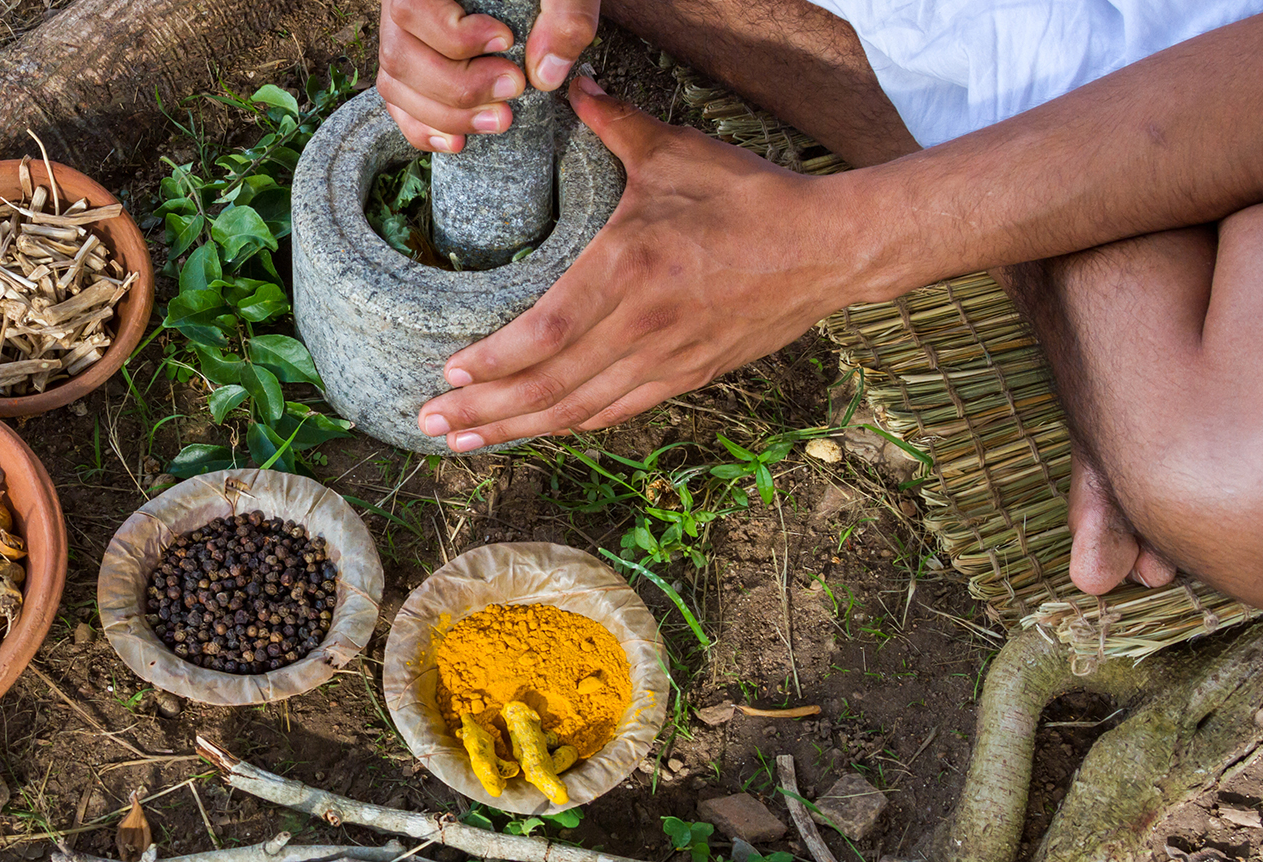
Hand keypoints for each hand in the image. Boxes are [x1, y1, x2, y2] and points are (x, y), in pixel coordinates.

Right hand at [377, 0, 599, 152]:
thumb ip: (564, 13)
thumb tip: (545, 74)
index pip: (411, 9)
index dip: (454, 36)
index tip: (505, 42)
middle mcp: (401, 4)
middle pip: (399, 57)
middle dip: (459, 88)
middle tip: (513, 89)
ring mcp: (400, 38)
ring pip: (395, 85)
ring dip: (446, 116)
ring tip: (499, 119)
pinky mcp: (411, 66)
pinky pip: (397, 103)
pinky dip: (424, 128)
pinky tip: (459, 141)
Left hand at [417, 78, 883, 451]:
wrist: (832, 249)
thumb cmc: (753, 198)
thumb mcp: (677, 154)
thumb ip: (614, 125)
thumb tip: (570, 86)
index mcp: (632, 268)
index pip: (546, 333)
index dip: (493, 363)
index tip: (448, 372)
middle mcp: (645, 326)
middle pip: (549, 386)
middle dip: (484, 411)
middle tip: (430, 423)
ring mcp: (668, 360)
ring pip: (578, 411)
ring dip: (517, 430)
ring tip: (464, 440)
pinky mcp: (688, 377)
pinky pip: (616, 412)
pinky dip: (570, 425)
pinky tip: (536, 432)